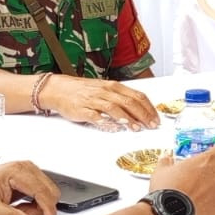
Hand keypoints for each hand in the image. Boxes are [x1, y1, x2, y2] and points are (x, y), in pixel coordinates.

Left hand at [0, 161, 57, 214]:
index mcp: (16, 171)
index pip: (41, 190)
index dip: (48, 208)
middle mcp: (25, 167)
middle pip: (49, 190)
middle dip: (41, 208)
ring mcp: (29, 170)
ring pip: (48, 192)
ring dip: (37, 206)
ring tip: (17, 210)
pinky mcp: (30, 176)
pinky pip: (43, 192)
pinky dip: (35, 203)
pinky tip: (20, 206)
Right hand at [45, 76, 159, 130]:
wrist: (59, 89)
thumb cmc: (84, 90)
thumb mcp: (105, 90)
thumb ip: (121, 98)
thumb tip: (139, 110)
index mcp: (113, 86)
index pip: (137, 95)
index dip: (148, 108)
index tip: (155, 118)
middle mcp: (106, 92)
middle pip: (129, 102)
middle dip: (143, 115)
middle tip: (151, 125)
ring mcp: (94, 100)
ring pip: (115, 108)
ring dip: (128, 119)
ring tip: (137, 128)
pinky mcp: (83, 110)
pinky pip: (96, 116)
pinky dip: (106, 122)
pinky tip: (114, 128)